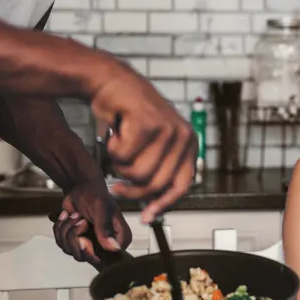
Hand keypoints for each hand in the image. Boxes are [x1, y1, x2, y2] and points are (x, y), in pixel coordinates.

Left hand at [52, 181, 131, 264]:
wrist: (79, 187)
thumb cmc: (94, 195)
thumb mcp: (101, 210)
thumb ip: (106, 229)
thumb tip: (114, 248)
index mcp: (119, 238)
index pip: (106, 257)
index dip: (90, 248)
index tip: (85, 229)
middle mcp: (106, 244)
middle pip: (84, 256)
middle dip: (74, 235)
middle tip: (78, 218)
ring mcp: (90, 244)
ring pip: (70, 250)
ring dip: (66, 229)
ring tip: (74, 214)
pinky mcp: (76, 241)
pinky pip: (62, 244)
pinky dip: (60, 228)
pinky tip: (67, 216)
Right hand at [88, 62, 196, 222]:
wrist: (110, 81)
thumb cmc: (127, 115)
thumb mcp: (152, 145)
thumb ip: (158, 171)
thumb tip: (154, 208)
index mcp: (189, 143)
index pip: (181, 185)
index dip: (163, 204)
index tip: (146, 218)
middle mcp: (184, 135)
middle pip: (155, 184)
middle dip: (130, 189)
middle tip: (115, 184)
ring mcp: (167, 128)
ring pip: (137, 173)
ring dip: (119, 165)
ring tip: (119, 145)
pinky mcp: (147, 123)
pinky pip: (122, 157)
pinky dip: (111, 148)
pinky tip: (115, 131)